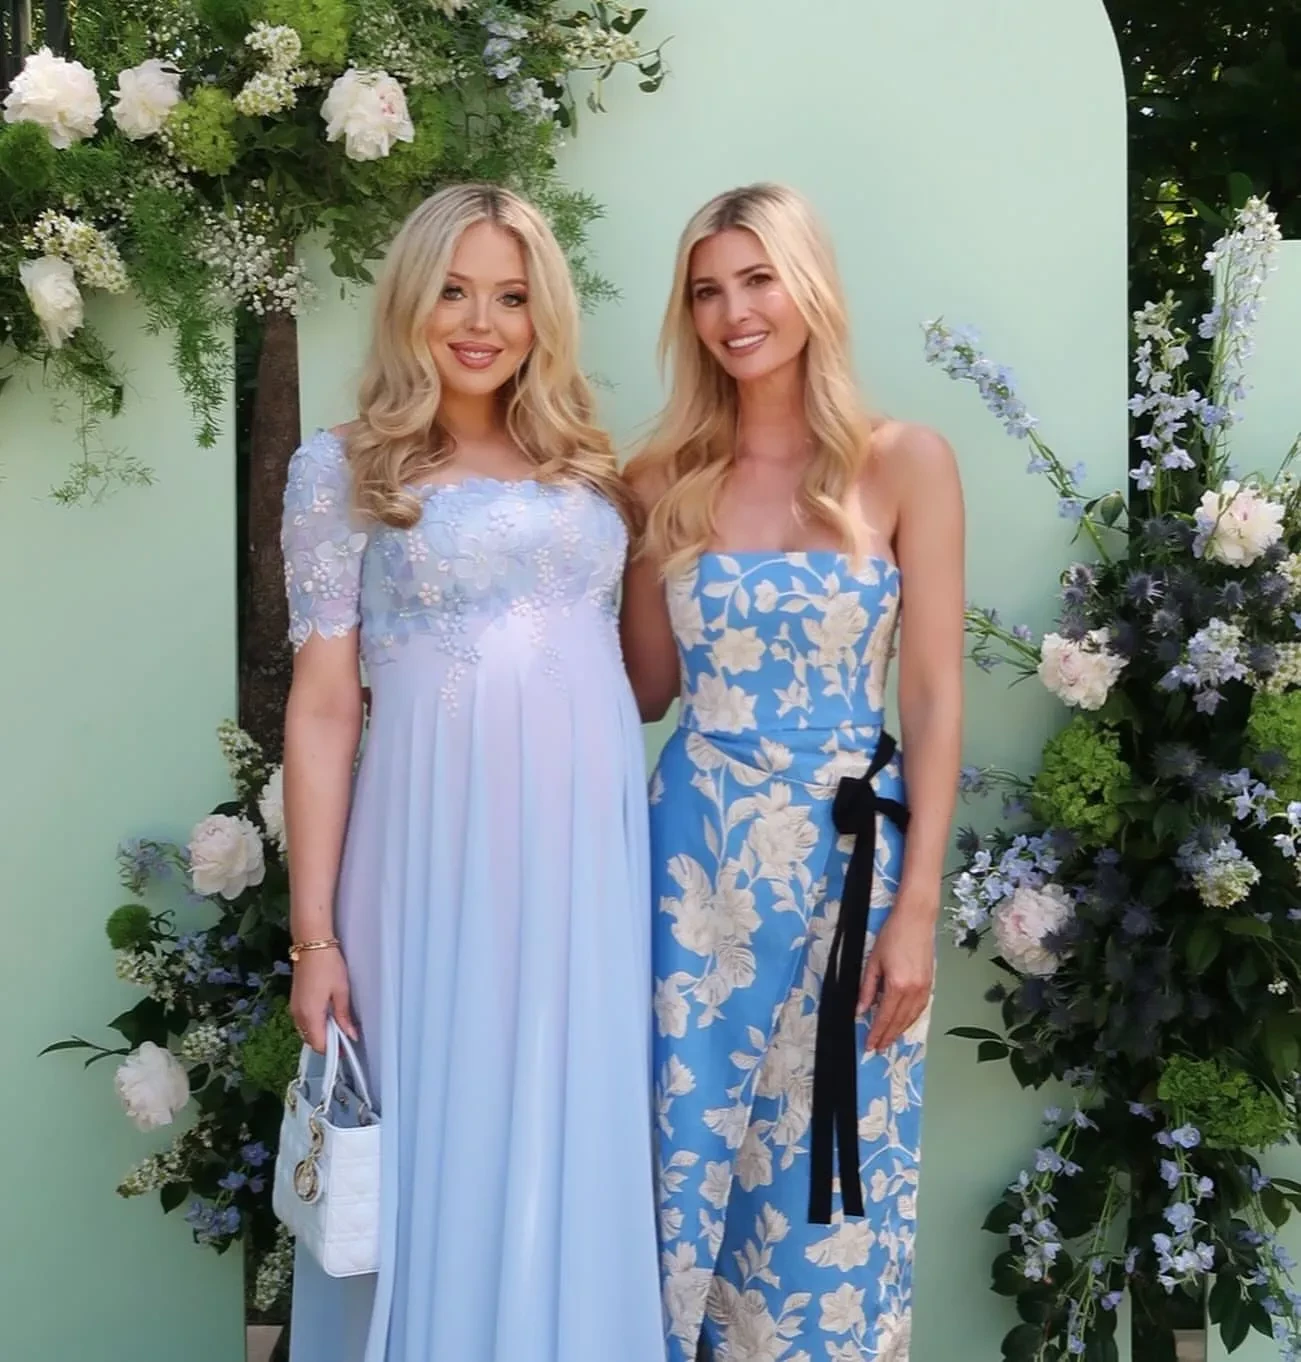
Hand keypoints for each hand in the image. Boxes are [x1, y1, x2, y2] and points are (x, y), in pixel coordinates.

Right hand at [289, 947, 357, 1053]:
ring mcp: (294, 1008)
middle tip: (344, 1038)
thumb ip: (343, 1016)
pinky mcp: (294, 1001)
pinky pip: (302, 1022)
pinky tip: (326, 1017)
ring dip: (319, 1034)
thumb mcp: (341, 992)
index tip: (346, 1049)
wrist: (311, 945)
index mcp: (310, 1015)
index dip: (332, 1050)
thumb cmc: (328, 966)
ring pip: (305, 1031)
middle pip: (310, 1040)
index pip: (319, 1044)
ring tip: (337, 1027)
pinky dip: (313, 1025)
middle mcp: (298, 1015)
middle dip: (326, 1044)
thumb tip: (350, 1035)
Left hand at [857, 910, 935, 1053]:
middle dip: (887, 1037)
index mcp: (897, 985)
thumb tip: (860, 1010)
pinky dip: (910, 1020)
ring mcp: (924, 988)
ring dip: (899, 1031)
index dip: (876, 1033)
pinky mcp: (930, 984)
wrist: (916, 920)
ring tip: (888, 1040)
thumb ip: (867, 988)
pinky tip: (904, 1024)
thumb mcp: (873, 961)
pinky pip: (920, 1009)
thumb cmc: (892, 935)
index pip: (885, 1017)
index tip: (869, 1045)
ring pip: (911, 1018)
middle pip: (899, 1021)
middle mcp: (913, 991)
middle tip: (877, 1048)